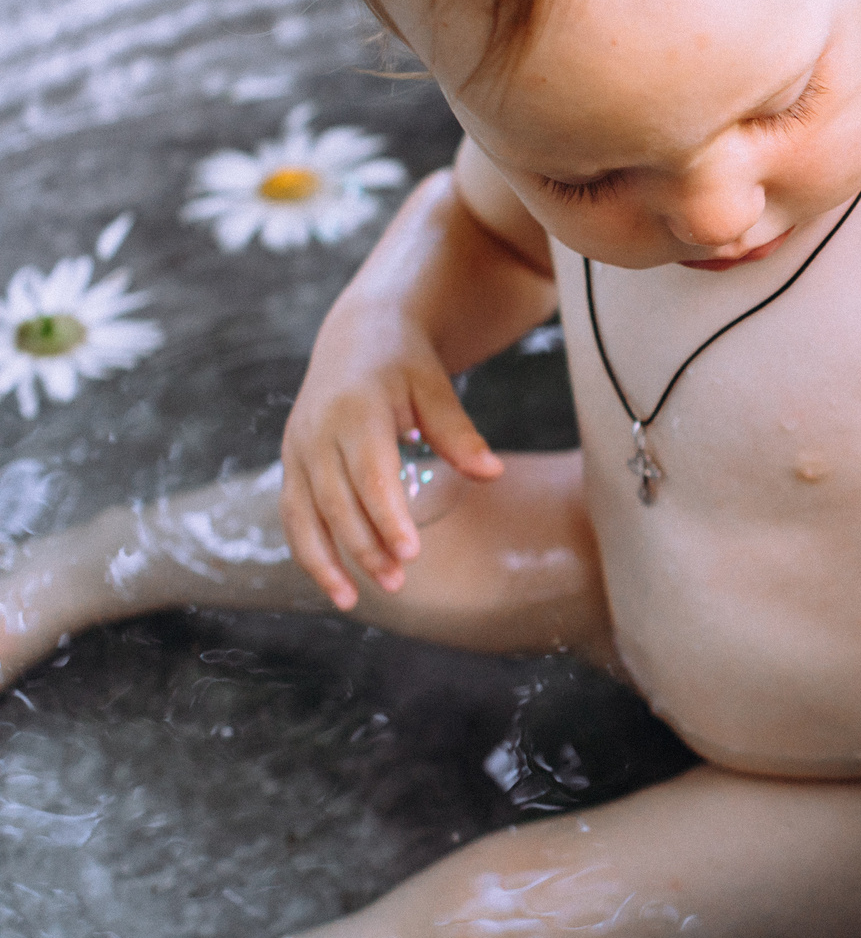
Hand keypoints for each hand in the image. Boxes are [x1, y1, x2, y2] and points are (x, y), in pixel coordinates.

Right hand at [279, 290, 501, 608]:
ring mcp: (297, 449)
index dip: (387, 516)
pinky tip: (334, 582)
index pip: (370, 474)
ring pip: (303, 515)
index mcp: (354, 411)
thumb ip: (458, 431)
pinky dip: (308, 550)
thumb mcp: (435, 386)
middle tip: (398, 582)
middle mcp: (316, 432)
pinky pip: (293, 514)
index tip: (411, 553)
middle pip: (336, 501)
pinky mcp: (291, 463)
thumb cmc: (405, 365)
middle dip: (364, 547)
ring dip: (327, 560)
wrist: (356, 338)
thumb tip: (493, 472)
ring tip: (354, 600)